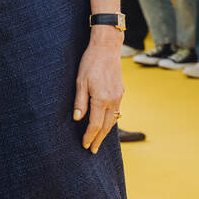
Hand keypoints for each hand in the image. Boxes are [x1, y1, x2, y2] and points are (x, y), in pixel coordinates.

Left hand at [72, 31, 123, 153]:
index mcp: (101, 99)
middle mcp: (112, 100)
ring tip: (99, 140)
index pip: (95, 124)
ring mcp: (118, 97)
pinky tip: (105, 124)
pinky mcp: (121, 92)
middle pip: (106, 126)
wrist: (107, 48)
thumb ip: (79, 101)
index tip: (85, 145)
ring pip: (113, 120)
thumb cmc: (90, 62)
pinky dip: (110, 121)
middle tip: (93, 150)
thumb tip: (77, 119)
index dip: (89, 136)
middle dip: (99, 139)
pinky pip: (116, 111)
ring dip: (105, 132)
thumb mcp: (80, 81)